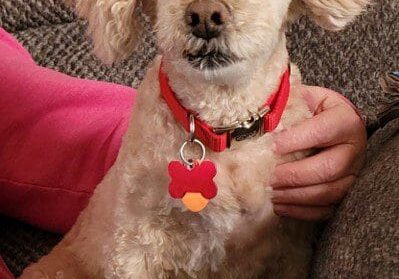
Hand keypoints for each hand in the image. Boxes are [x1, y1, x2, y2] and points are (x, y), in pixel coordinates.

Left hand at [271, 85, 366, 220]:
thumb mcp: (304, 98)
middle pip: (328, 168)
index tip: (272, 147)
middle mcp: (354, 149)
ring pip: (328, 192)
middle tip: (269, 177)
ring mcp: (353, 174)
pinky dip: (302, 211)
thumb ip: (285, 104)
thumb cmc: (313, 111)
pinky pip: (327, 209)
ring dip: (296, 196)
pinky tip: (280, 207)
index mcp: (345, 121)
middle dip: (294, 175)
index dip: (297, 140)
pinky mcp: (345, 193)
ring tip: (271, 194)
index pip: (323, 131)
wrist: (333, 126)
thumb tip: (257, 117)